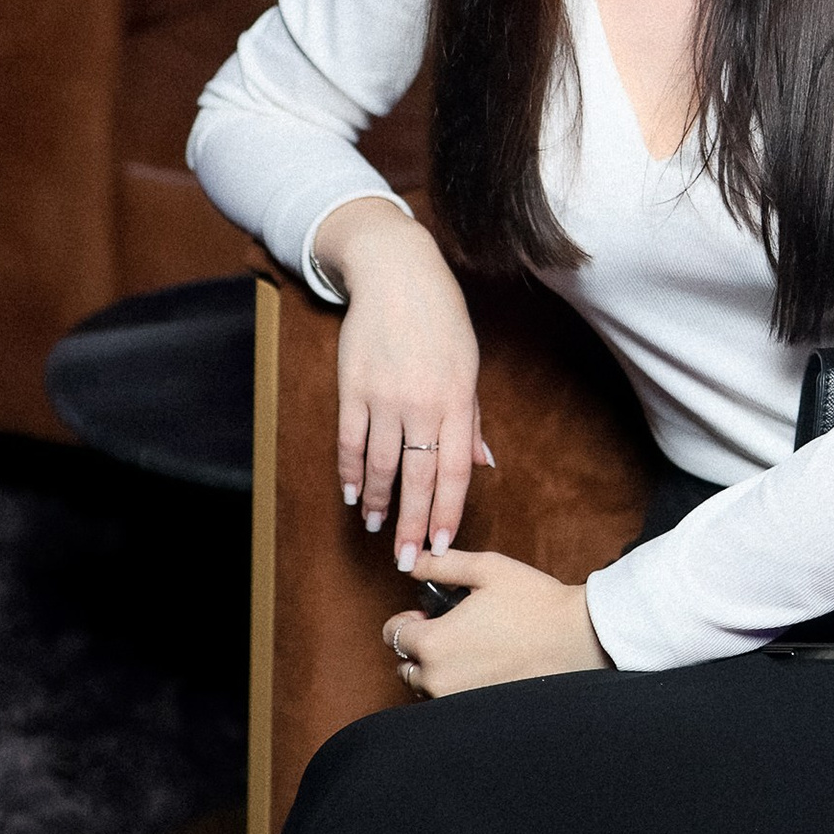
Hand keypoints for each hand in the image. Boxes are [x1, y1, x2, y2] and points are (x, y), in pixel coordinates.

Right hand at [319, 197, 492, 568]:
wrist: (397, 273)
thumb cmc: (441, 319)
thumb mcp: (469, 364)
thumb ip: (472, 419)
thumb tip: (483, 465)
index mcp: (458, 399)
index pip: (455, 471)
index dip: (447, 512)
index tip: (440, 543)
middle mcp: (423, 403)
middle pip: (417, 476)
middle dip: (411, 523)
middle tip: (404, 560)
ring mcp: (385, 395)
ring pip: (381, 464)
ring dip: (378, 502)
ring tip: (376, 527)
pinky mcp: (353, 386)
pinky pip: (350, 439)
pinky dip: (350, 471)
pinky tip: (352, 493)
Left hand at [382, 549, 611, 697]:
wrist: (577, 640)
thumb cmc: (534, 603)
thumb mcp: (485, 569)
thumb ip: (440, 565)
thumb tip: (409, 562)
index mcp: (433, 644)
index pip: (392, 635)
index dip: (408, 619)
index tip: (429, 614)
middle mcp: (438, 680)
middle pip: (404, 666)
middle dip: (419, 647)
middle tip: (454, 629)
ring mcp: (457, 702)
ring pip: (426, 687)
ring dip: (436, 669)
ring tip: (472, 648)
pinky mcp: (477, 714)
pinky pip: (450, 702)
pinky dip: (457, 687)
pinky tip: (485, 667)